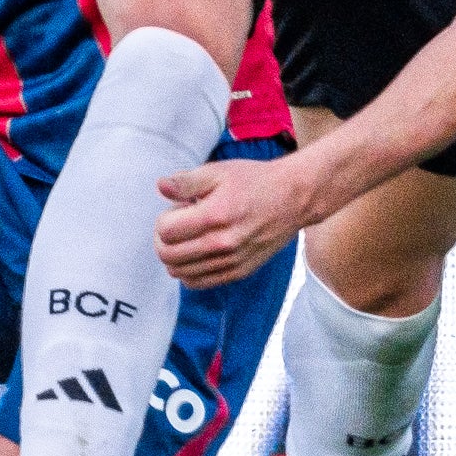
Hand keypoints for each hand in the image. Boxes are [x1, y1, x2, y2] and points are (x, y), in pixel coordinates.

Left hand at [154, 154, 321, 289]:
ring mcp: (231, 262)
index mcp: (215, 216)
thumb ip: (187, 182)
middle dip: (163, 239)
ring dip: (174, 256)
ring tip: (189, 237)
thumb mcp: (218, 172)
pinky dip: (189, 271)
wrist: (294, 198)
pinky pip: (198, 283)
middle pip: (168, 256)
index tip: (178, 209)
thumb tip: (161, 187)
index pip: (165, 232)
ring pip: (180, 273)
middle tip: (177, 224)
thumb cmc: (255, 181)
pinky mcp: (239, 272)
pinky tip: (197, 252)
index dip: (163, 219)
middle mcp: (222, 244)